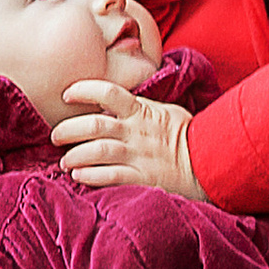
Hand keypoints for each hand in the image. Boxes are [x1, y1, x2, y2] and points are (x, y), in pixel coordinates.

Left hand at [56, 77, 207, 198]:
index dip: (83, 90)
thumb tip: (119, 105)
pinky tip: (78, 176)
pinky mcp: (142, 178)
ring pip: (95, 151)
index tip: (66, 94)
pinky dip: (89, 175)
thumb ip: (143, 108)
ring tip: (65, 161)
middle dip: (68, 130)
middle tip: (55, 136)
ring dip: (74, 156)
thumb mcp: (168, 112)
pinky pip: (108, 176)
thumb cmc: (191, 136)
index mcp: (142, 111)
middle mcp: (136, 132)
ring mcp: (138, 155)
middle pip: (93, 125)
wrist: (212, 163)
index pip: (108, 92)